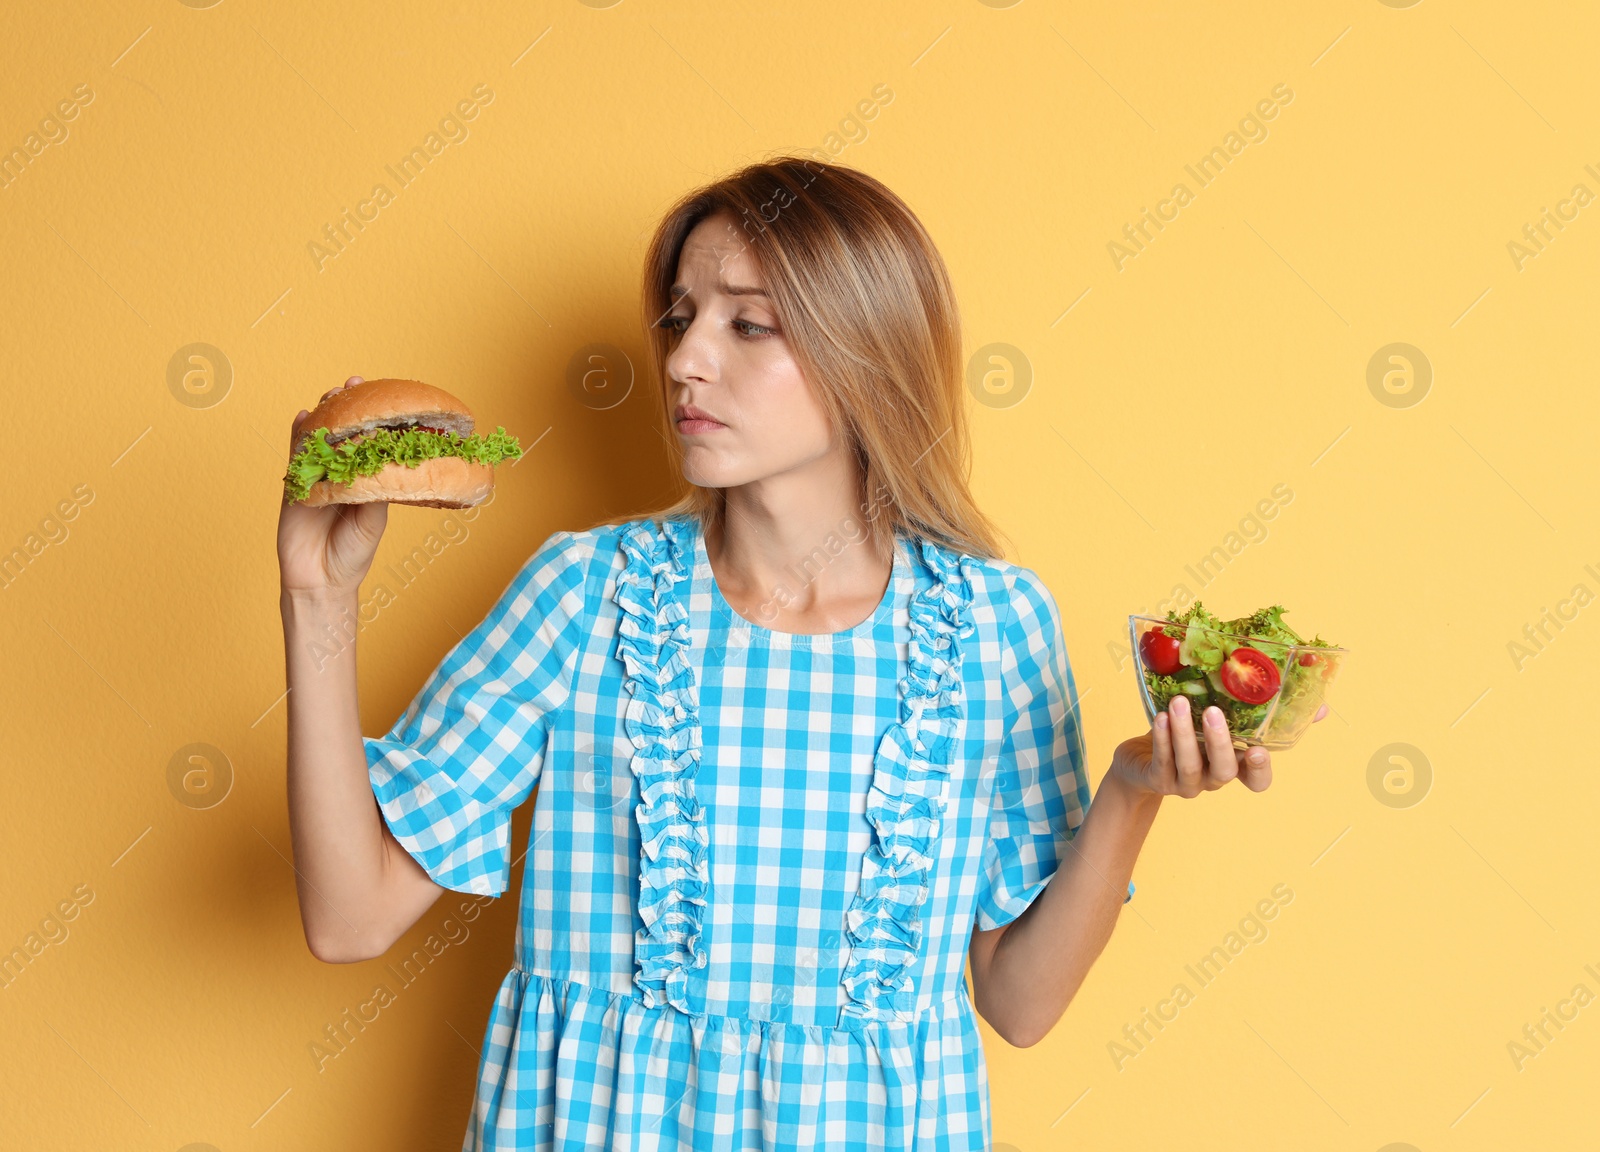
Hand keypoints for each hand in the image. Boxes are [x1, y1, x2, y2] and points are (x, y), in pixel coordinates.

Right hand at [277, 377, 388, 598]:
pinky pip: (293, 456)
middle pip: (341, 432)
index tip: (383, 395)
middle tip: (352, 384)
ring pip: (316, 438)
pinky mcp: (293, 485)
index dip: (373, 419)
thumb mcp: (373, 518)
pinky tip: (301, 416)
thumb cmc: (353, 552)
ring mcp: (315, 477)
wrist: (321, 580)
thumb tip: (379, 459)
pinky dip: (296, 435)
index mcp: (364, 480)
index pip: (369, 442)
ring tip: (330, 394)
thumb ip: (374, 488)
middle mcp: (340, 474)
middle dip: (346, 406)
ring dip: (322, 414)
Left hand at [1109, 696, 1329, 798]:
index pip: (1257, 781)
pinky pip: (1163, 762)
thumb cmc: (1189, 733)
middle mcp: (1213, 778)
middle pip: (1225, 771)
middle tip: (1213, 711)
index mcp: (1234, 766)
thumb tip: (1321, 705)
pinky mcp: (1159, 780)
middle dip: (1220, 742)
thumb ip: (1261, 709)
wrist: (1140, 760)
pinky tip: (1160, 717)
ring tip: (1178, 703)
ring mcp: (1186, 783)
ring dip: (1184, 733)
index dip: (1260, 771)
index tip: (1259, 751)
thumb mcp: (1224, 718)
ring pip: (1190, 764)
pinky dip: (1162, 738)